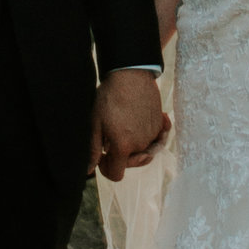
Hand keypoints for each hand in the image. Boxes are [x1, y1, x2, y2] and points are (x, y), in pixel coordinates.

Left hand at [92, 66, 169, 181]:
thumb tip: (88, 170)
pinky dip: (149, 137)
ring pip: (143, 152)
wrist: (130, 74)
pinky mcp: (160, 124)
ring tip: (126, 130)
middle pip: (131, 164)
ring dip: (134, 146)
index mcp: (123, 146)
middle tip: (112, 137)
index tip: (103, 154)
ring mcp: (153, 135)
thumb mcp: (95, 123)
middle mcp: (141, 145)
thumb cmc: (110, 97)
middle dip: (121, 156)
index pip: (116, 174)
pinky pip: (155, 140)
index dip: (107, 169)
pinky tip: (141, 126)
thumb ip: (93, 150)